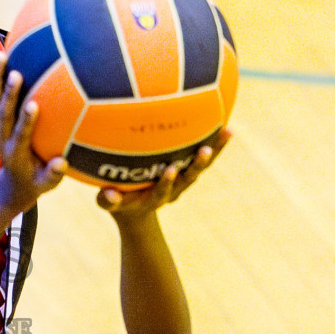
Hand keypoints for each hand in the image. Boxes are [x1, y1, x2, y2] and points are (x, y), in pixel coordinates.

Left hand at [0, 54, 66, 214]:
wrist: (13, 184)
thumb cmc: (36, 182)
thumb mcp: (46, 185)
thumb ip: (52, 175)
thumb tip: (62, 163)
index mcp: (17, 152)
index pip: (21, 134)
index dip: (26, 120)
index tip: (33, 104)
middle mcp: (4, 136)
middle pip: (4, 113)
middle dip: (9, 94)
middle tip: (15, 73)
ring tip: (1, 54)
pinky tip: (5, 54)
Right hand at [97, 129, 230, 224]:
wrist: (137, 211)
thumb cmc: (120, 202)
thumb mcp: (111, 204)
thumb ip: (108, 201)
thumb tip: (106, 194)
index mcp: (156, 197)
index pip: (163, 190)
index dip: (167, 182)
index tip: (169, 170)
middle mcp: (175, 189)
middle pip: (190, 176)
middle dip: (198, 164)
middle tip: (205, 150)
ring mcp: (184, 179)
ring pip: (202, 165)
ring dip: (216, 150)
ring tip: (228, 132)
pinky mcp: (189, 169)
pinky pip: (205, 154)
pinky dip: (215, 141)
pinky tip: (224, 122)